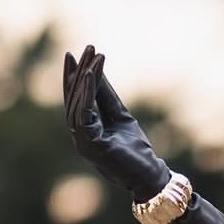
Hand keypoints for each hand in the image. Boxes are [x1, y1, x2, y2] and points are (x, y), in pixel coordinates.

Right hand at [62, 44, 170, 203]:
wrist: (150, 175)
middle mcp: (79, 136)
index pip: (75, 99)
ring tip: (93, 57)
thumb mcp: (120, 116)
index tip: (76, 54)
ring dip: (85, 78)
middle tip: (86, 47)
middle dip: (79, 72)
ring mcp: (82, 142)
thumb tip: (95, 71)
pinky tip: (92, 74)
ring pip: (77, 103)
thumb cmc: (136, 150)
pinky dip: (87, 92)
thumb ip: (106, 97)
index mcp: (85, 130)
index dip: (75, 76)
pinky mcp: (90, 144)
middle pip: (73, 98)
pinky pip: (84, 113)